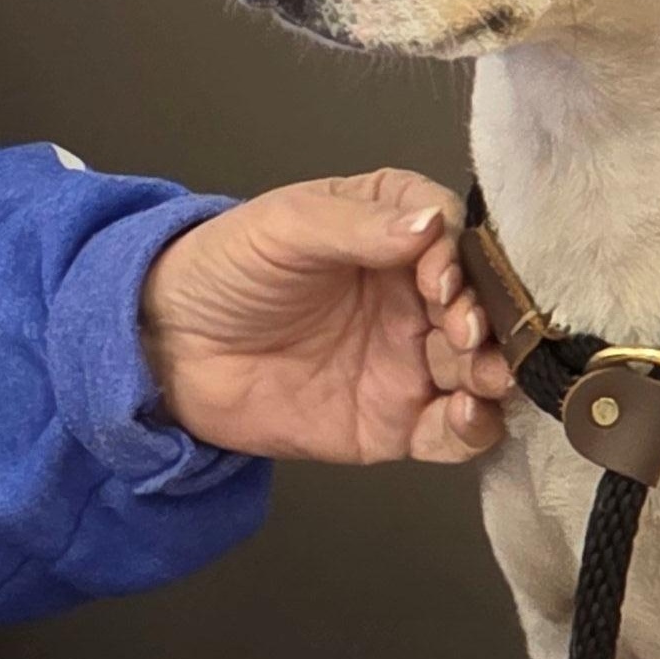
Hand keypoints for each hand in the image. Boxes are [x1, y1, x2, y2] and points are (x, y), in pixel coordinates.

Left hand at [137, 167, 511, 463]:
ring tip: (479, 377)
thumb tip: (432, 225)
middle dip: (490, 322)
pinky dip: (473, 428)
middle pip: (484, 309)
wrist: (165, 348)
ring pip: (482, 369)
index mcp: (395, 233)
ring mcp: (410, 362)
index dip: (463, 261)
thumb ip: (356, 227)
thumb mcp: (284, 228)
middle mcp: (416, 297)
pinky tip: (463, 415)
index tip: (440, 283)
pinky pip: (453, 433)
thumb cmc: (223, 270)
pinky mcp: (394, 423)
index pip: (458, 239)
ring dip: (493, 373)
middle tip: (466, 335)